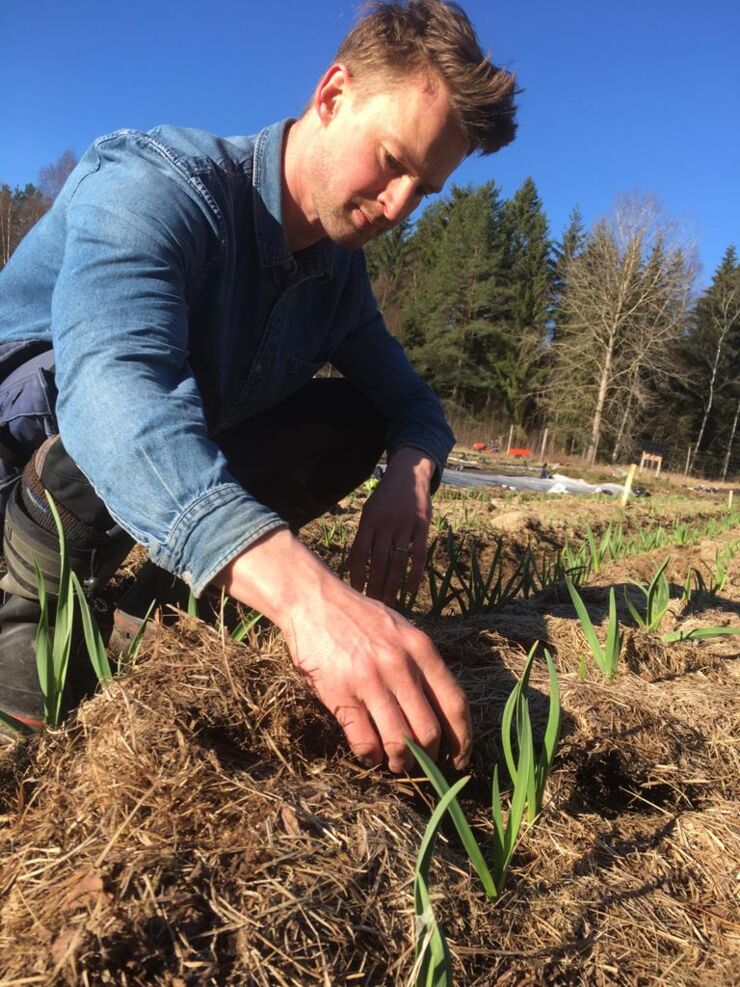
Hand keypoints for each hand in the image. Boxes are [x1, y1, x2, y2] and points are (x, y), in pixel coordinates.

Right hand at [216, 529, 471, 772]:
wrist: (313, 601)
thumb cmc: (359, 617)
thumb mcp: (401, 630)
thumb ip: (421, 664)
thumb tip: (441, 709)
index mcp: (421, 649)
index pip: (454, 704)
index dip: (462, 739)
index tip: (460, 758)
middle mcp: (400, 666)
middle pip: (429, 730)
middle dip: (429, 757)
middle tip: (422, 763)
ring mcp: (369, 681)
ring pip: (399, 741)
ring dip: (400, 762)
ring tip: (396, 763)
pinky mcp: (340, 694)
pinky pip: (364, 741)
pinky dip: (371, 756)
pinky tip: (370, 754)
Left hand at [347, 447, 434, 605]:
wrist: (409, 474)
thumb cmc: (384, 498)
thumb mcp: (369, 512)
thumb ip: (362, 538)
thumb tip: (349, 566)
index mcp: (369, 520)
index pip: (360, 553)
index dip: (357, 574)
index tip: (356, 592)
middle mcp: (386, 523)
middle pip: (379, 561)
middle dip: (375, 585)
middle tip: (373, 604)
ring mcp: (406, 525)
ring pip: (398, 561)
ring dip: (393, 584)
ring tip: (390, 602)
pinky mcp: (423, 526)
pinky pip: (419, 555)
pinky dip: (415, 575)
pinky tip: (410, 590)